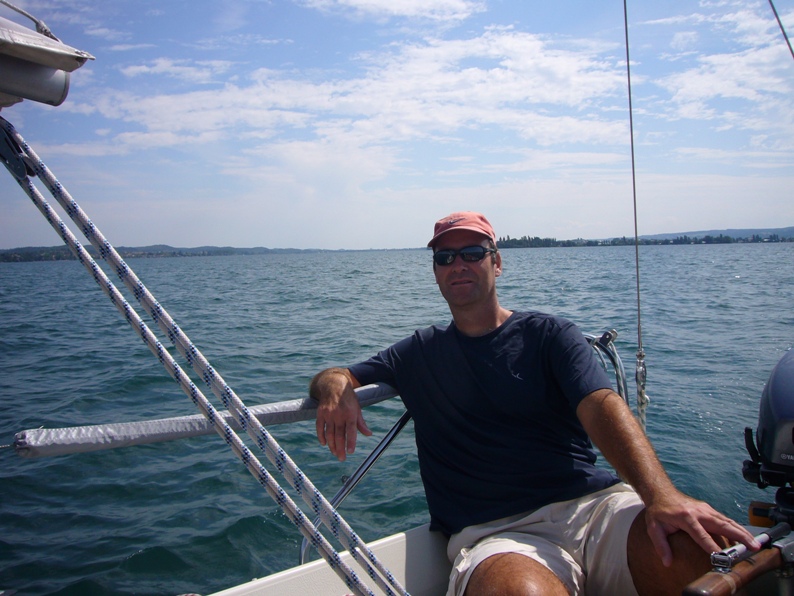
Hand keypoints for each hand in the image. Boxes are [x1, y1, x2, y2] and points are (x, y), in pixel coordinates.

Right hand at [312, 369, 371, 460]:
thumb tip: (369, 434)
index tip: (350, 452)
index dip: (351, 442)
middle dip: (340, 449)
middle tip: (342, 458)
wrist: (334, 385)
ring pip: (329, 434)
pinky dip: (321, 436)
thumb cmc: (348, 398)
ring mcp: (329, 414)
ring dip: (332, 445)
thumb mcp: (357, 408)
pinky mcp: (320, 413)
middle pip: (339, 435)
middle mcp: (339, 414)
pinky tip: (324, 443)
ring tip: (335, 453)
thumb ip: (361, 423)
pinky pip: (320, 428)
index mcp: (350, 413)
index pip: (351, 431)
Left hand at [644, 490, 760, 566]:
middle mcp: (699, 512)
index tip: (722, 557)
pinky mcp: (709, 509)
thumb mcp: (654, 528)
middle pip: (722, 525)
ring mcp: (705, 509)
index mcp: (686, 518)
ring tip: (755, 543)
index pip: (701, 535)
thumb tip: (667, 562)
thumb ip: (661, 545)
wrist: (661, 492)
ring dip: (742, 532)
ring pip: (727, 521)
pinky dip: (737, 527)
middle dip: (739, 536)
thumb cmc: (658, 511)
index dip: (712, 546)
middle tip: (753, 547)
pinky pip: (725, 519)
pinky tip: (745, 536)